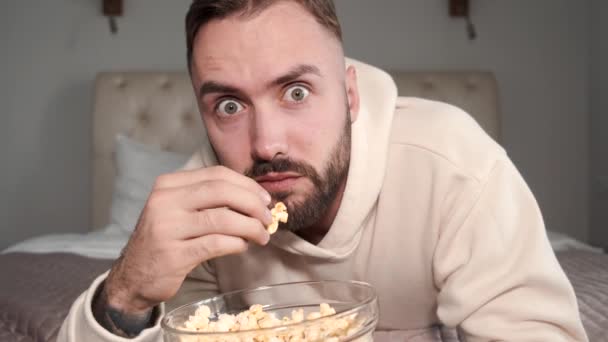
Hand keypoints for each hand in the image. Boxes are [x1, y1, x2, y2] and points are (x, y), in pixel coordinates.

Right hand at [103, 166, 271, 313]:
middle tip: (268, 217)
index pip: (216, 174)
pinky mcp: (174, 254)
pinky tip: (243, 246)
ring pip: (223, 218)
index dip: (246, 185)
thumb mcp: (178, 210)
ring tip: (262, 235)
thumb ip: (208, 199)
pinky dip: (237, 244)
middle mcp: (165, 201)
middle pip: (222, 192)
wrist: (133, 277)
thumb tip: (254, 198)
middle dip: (253, 203)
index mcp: (168, 185)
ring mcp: (168, 228)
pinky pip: (216, 243)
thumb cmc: (165, 240)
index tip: (264, 198)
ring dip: (250, 227)